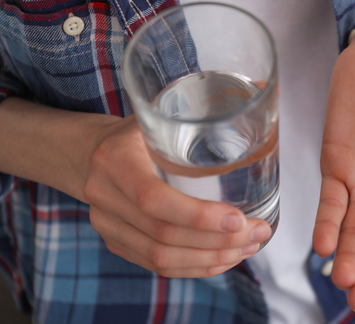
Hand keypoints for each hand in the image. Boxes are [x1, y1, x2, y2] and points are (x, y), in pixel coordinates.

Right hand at [83, 115, 271, 277]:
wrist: (86, 152)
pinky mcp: (115, 242)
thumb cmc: (137, 129)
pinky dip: (195, 267)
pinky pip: (157, 266)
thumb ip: (210, 103)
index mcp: (116, 158)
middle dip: (218, 241)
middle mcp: (105, 195)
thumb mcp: (162, 110)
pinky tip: (224, 258)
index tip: (240, 218)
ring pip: (161, 258)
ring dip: (212, 258)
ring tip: (249, 247)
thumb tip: (268, 86)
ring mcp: (107, 224)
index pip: (154, 198)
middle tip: (258, 233)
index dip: (198, 215)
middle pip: (164, 235)